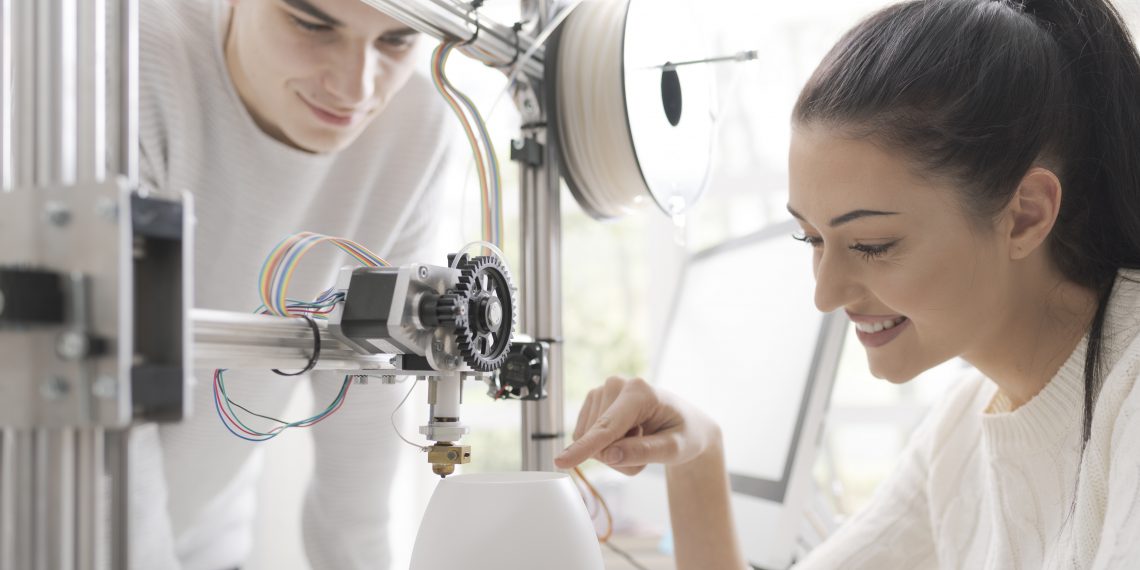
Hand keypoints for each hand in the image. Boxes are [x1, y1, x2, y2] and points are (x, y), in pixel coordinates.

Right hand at [554, 377, 720, 475]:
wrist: (684, 424)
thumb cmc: (684, 433)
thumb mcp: (674, 449)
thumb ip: (644, 451)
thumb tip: (610, 455)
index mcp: (639, 392)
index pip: (607, 427)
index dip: (584, 448)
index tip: (561, 462)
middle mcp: (616, 385)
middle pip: (596, 439)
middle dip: (617, 457)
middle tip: (646, 452)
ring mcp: (601, 391)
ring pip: (588, 440)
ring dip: (612, 454)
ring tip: (638, 444)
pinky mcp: (593, 402)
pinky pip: (586, 437)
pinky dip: (605, 447)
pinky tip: (625, 439)